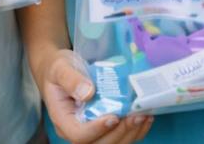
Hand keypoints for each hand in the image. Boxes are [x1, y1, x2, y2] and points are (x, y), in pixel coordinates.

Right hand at [37, 49, 153, 143]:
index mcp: (62, 119)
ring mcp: (91, 130)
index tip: (113, 116)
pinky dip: (135, 130)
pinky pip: (120, 136)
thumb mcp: (59, 68)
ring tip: (144, 115)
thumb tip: (88, 92)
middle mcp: (76, 129)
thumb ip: (70, 79)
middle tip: (136, 115)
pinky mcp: (103, 127)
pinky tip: (146, 117)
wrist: (59, 69)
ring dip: (131, 133)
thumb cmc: (57, 69)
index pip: (79, 135)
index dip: (97, 130)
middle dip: (119, 132)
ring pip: (112, 143)